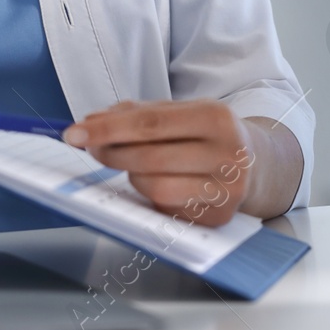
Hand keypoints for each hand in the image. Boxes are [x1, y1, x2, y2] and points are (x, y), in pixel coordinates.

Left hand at [63, 100, 256, 225]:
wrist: (255, 163)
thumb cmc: (206, 134)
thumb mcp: (180, 112)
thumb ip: (135, 114)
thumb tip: (90, 122)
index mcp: (216, 117)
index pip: (149, 124)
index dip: (106, 130)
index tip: (74, 133)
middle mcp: (227, 154)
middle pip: (149, 157)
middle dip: (111, 153)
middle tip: (91, 148)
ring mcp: (225, 190)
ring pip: (155, 188)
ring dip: (132, 176)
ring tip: (133, 164)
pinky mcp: (218, 217)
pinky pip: (166, 209)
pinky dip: (150, 196)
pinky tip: (155, 181)